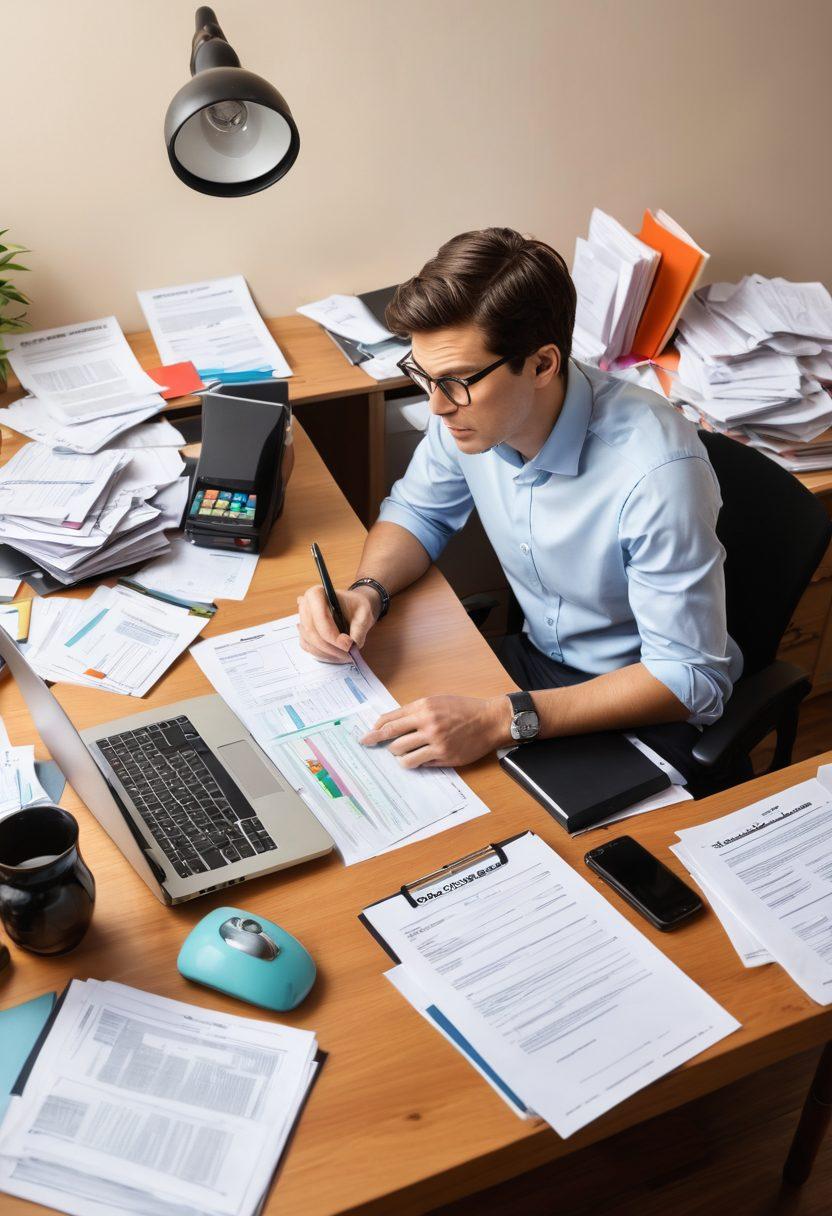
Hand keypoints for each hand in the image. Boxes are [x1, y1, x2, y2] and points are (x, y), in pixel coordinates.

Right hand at [297, 583, 379, 662]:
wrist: (352, 608)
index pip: (320, 618)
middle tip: (348, 655)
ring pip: (310, 642)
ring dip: (328, 653)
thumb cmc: (356, 607)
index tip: (348, 645)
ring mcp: (302, 621)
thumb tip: (353, 647)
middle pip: (312, 632)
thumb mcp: (364, 614)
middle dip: (331, 648)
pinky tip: (337, 654)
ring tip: (345, 655)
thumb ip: (359, 630)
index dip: (333, 635)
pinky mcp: (304, 634)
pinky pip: (309, 648)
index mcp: (316, 594)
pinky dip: (323, 655)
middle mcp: (305, 606)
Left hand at [361, 694, 509, 768]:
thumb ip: (415, 711)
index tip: (368, 735)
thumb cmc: (463, 709)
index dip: (376, 729)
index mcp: (424, 707)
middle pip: (392, 738)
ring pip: (403, 754)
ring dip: (398, 755)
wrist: (489, 720)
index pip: (391, 720)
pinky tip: (417, 758)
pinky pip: (419, 763)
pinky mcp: (444, 756)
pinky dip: (414, 762)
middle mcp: (428, 723)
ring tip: (401, 753)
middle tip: (372, 746)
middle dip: (380, 743)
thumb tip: (392, 724)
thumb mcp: (437, 701)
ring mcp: (436, 741)